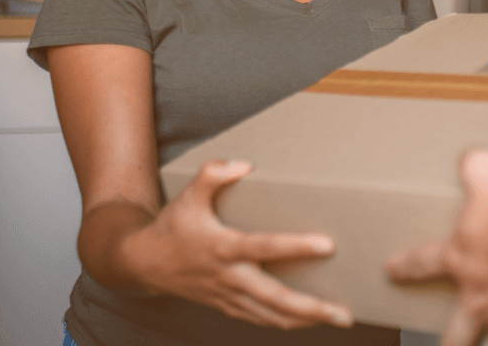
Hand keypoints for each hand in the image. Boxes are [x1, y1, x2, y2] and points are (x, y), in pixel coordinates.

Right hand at [122, 159, 353, 329]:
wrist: (143, 265)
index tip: (327, 245)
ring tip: (341, 319)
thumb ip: (212, 175)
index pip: (264, 247)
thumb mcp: (188, 195)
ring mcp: (229, 296)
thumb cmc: (173, 226)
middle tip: (344, 313)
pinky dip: (287, 323)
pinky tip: (312, 321)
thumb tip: (243, 164)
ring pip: (271, 315)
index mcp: (222, 247)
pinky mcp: (228, 306)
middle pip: (275, 297)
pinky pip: (262, 319)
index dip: (295, 246)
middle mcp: (229, 276)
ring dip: (307, 320)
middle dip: (311, 307)